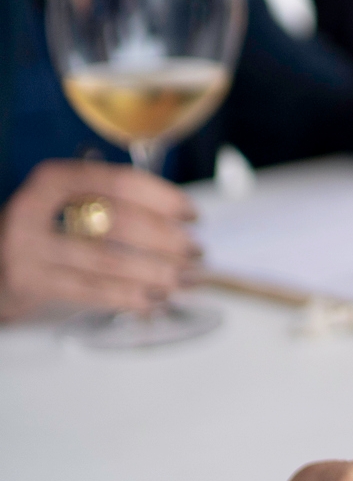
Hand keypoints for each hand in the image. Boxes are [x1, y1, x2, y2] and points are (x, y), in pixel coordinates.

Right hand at [0, 160, 197, 319]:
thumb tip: (179, 219)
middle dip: (166, 240)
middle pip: (119, 222)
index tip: (193, 214)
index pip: (121, 183)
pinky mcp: (30, 282)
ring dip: (154, 273)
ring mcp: (30, 247)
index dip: (164, 198)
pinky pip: (89, 291)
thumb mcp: (69, 202)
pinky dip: (127, 297)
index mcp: (55, 179)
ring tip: (183, 279)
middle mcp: (38, 209)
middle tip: (195, 252)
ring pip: (107, 261)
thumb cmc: (45, 230)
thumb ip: (114, 201)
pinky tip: (152, 300)